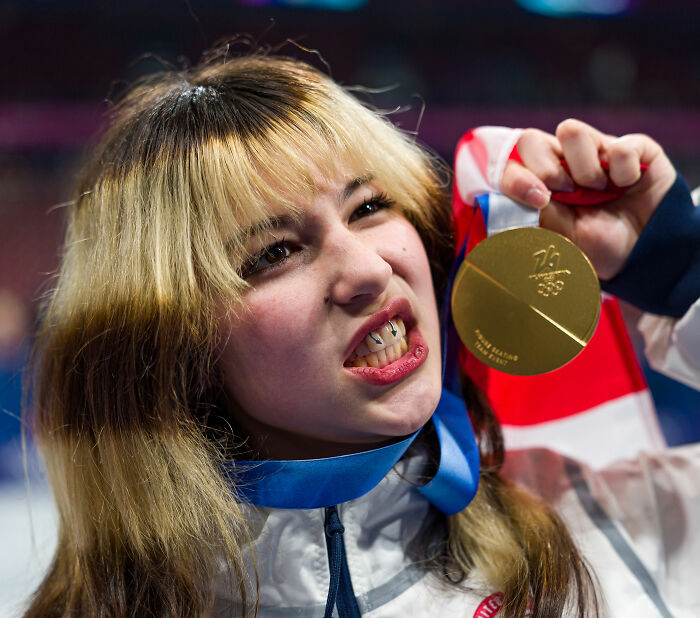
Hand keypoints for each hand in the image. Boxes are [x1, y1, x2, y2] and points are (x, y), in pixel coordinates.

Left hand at [501, 119, 676, 279]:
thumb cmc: (597, 245)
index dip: (514, 177)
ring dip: (583, 169)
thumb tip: (510, 200)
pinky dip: (624, 172)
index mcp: (539, 182)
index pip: (510, 164)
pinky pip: (620, 145)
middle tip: (566, 194)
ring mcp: (596, 150)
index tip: (537, 199)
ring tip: (598, 191)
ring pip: (570, 130)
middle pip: (530, 139)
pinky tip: (628, 186)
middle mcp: (563, 161)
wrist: (643, 254)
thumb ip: (534, 214)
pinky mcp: (633, 148)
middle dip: (545, 170)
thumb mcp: (559, 237)